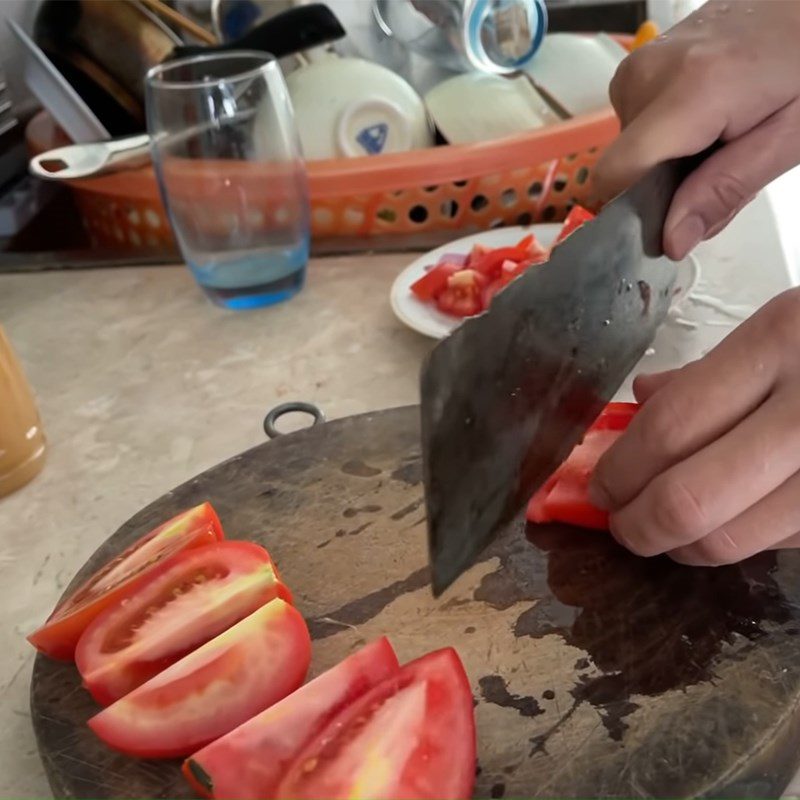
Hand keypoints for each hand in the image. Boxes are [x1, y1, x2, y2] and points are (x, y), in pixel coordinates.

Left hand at [588, 288, 799, 565]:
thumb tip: (640, 402)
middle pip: (694, 498)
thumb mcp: (789, 321)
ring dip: (685, 545)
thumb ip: (711, 370)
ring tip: (667, 530)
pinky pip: (790, 543)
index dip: (620, 469)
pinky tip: (733, 524)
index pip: (670, 427)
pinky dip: (745, 541)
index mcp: (787, 340)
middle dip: (639, 525)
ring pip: (739, 539)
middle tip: (622, 524)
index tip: (600, 487)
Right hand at [593, 0, 799, 260]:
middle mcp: (650, 75)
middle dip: (668, 188)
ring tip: (721, 137)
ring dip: (669, 164)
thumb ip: (726, 190)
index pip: (617, 175)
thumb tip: (672, 241)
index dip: (636, 211)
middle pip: (627, 169)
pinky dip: (667, 138)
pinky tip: (707, 120)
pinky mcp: (638, 65)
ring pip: (630, 153)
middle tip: (725, 167)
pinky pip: (636, 127)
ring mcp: (639, 66)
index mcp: (691, 91)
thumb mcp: (791, 137)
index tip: (672, 223)